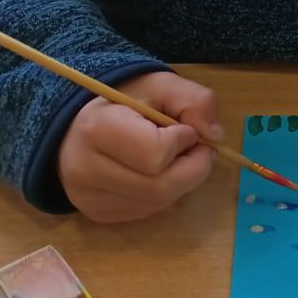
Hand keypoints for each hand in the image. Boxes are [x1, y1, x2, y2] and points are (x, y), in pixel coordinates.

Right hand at [58, 71, 220, 222]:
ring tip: (175, 158)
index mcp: (97, 130)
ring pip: (156, 204)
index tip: (183, 129)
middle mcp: (85, 170)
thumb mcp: (161, 85)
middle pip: (159, 188)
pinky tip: (156, 173)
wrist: (83, 122)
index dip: (182, 141)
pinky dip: (164, 194)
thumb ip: (194, 100)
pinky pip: (145, 211)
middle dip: (192, 169)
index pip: (155, 155)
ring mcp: (88, 197)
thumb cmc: (125, 101)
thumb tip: (215, 136)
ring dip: (181, 182)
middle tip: (197, 149)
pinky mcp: (96, 213)